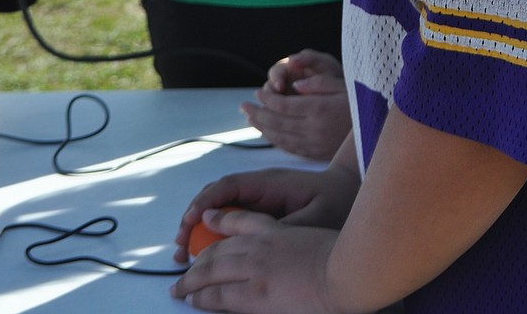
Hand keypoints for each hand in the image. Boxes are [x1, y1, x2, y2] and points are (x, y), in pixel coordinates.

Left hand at [170, 213, 342, 312]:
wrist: (347, 270)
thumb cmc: (339, 255)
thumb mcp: (309, 236)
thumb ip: (286, 238)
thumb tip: (272, 244)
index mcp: (274, 231)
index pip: (236, 226)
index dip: (217, 230)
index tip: (204, 232)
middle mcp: (260, 246)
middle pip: (218, 250)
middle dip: (197, 262)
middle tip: (183, 270)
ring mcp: (256, 270)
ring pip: (213, 271)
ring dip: (193, 281)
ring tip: (179, 288)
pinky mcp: (257, 295)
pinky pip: (221, 296)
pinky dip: (204, 298)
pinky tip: (194, 300)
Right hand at [173, 164, 358, 263]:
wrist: (350, 192)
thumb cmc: (336, 203)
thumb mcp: (316, 218)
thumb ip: (286, 228)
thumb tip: (258, 242)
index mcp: (269, 183)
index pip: (227, 186)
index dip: (204, 202)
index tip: (189, 223)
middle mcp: (258, 187)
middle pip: (215, 197)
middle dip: (192, 220)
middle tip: (179, 249)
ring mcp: (258, 198)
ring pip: (218, 208)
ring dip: (198, 228)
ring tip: (183, 254)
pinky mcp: (261, 210)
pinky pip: (230, 218)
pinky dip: (213, 234)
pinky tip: (205, 254)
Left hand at [243, 50, 350, 159]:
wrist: (376, 134)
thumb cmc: (359, 103)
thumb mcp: (343, 86)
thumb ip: (319, 83)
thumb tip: (295, 86)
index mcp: (320, 109)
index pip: (285, 105)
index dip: (268, 99)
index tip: (257, 92)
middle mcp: (315, 129)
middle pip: (278, 122)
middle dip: (258, 113)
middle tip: (243, 106)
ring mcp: (314, 144)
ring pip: (280, 137)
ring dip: (261, 128)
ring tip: (249, 118)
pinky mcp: (316, 154)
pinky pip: (289, 148)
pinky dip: (274, 141)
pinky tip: (266, 134)